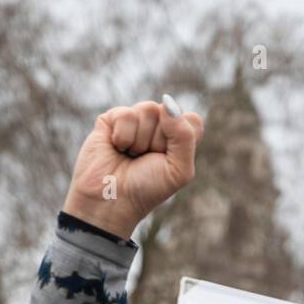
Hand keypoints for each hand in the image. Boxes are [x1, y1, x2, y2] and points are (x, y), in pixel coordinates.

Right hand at [62, 100, 203, 239]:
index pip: (192, 120)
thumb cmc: (146, 190)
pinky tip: (116, 148)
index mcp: (178, 139)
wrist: (111, 201)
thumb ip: (185, 136)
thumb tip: (167, 102)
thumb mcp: (178, 170)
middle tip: (145, 160)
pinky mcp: (112, 119)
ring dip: (140, 140)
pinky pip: (126, 114)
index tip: (168, 159)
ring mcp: (135, 121)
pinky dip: (123, 136)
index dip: (181, 138)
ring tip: (130, 155)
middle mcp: (158, 126)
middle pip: (169, 112)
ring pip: (148, 109)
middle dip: (158, 141)